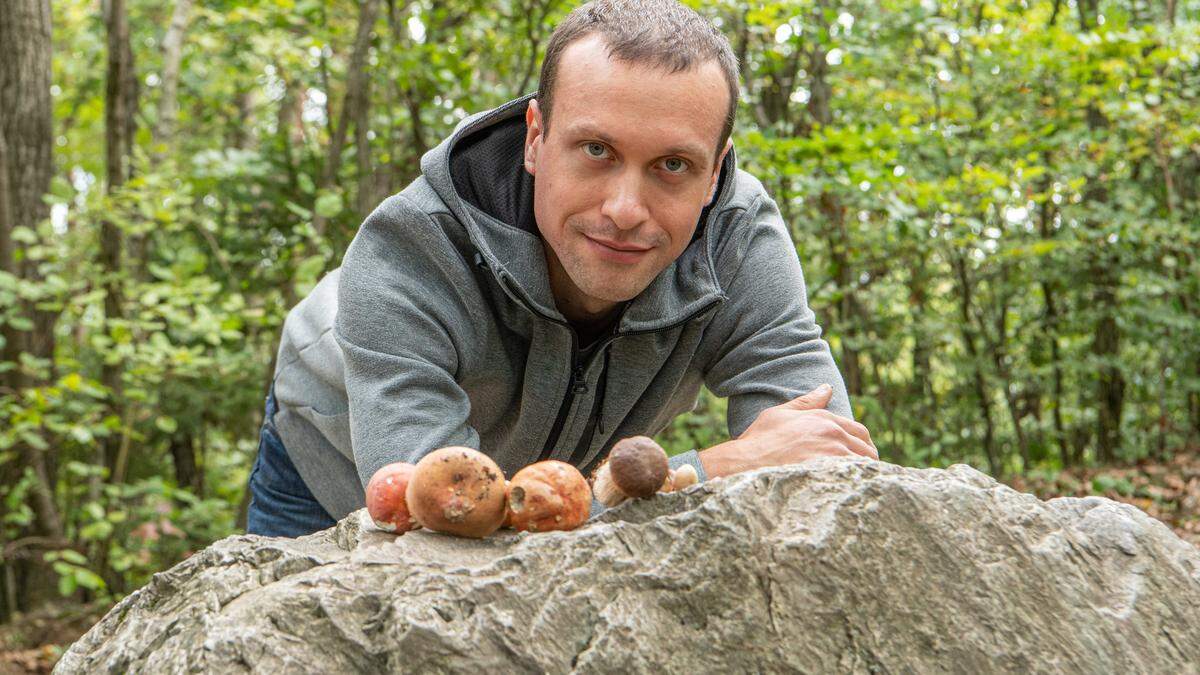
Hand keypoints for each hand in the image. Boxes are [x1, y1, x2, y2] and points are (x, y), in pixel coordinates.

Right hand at [699, 384, 878, 478]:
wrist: (746, 463)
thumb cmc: (760, 439)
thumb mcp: (781, 414)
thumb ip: (808, 401)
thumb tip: (827, 388)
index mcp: (825, 420)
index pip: (860, 431)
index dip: (863, 443)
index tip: (860, 452)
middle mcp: (833, 436)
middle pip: (867, 450)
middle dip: (867, 459)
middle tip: (860, 471)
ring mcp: (833, 457)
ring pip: (864, 466)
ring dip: (864, 474)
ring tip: (856, 483)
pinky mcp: (830, 476)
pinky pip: (855, 480)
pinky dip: (857, 485)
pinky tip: (850, 491)